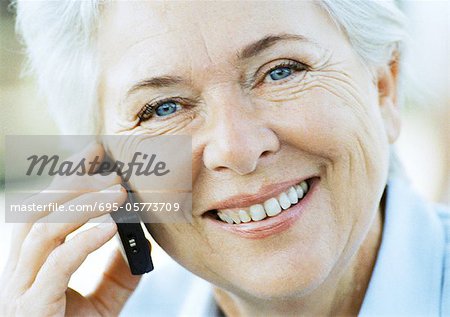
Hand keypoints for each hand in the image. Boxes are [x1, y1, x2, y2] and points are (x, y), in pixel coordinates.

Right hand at [0, 143, 141, 315]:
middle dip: (70, 182)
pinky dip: (83, 240)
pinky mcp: (30, 309)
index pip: (41, 208)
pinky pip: (56, 266)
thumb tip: (140, 243)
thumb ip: (116, 273)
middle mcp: (16, 271)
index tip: (92, 152)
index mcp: (29, 264)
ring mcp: (18, 290)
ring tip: (117, 192)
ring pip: (41, 230)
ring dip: (81, 205)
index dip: (64, 176)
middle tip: (107, 167)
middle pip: (35, 210)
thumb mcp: (100, 303)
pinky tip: (109, 227)